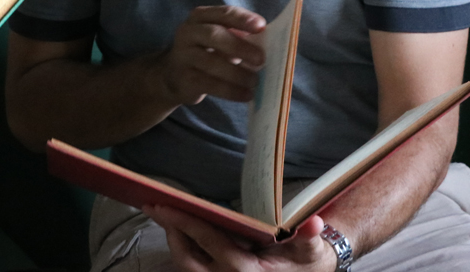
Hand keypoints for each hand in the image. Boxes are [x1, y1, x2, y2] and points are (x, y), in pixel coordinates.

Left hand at [146, 205, 331, 271]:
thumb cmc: (307, 262)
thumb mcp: (310, 250)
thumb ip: (309, 237)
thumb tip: (314, 223)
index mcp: (244, 270)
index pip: (206, 240)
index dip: (182, 221)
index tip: (162, 205)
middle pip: (185, 258)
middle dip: (169, 231)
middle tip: (155, 206)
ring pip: (186, 266)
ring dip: (173, 242)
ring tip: (164, 216)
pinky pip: (194, 270)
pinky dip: (184, 251)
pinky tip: (179, 234)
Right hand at [156, 5, 266, 105]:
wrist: (173, 74)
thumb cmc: (205, 51)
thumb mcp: (219, 38)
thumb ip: (239, 36)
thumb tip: (268, 44)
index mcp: (200, 17)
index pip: (223, 13)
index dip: (242, 19)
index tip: (262, 27)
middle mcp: (188, 33)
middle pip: (214, 35)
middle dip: (239, 46)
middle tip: (261, 59)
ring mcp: (184, 56)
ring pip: (211, 62)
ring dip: (237, 73)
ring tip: (255, 81)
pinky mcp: (184, 79)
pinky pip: (209, 84)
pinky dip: (231, 91)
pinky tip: (246, 94)